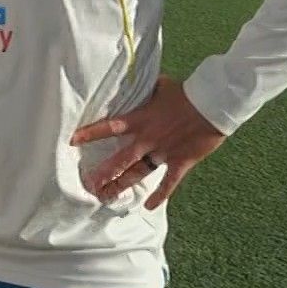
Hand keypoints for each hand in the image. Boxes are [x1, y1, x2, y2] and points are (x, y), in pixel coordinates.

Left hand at [70, 76, 225, 209]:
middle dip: (104, 172)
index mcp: (140, 120)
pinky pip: (168, 183)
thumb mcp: (161, 86)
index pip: (110, 127)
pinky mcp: (180, 162)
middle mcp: (148, 139)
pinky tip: (148, 207)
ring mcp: (163, 152)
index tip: (73, 140)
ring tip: (106, 197)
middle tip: (89, 183)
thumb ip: (145, 90)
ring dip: (122, 185)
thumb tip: (135, 80)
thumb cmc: (186, 93)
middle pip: (120, 159)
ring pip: (138, 173)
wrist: (212, 104)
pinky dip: (159, 195)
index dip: (90, 133)